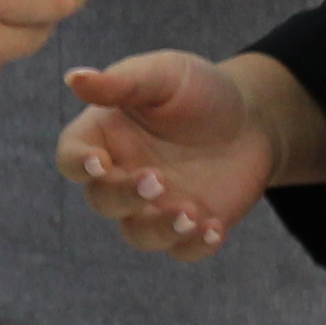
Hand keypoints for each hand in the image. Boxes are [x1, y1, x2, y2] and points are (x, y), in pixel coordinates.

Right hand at [55, 51, 277, 259]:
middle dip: (124, 195)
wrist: (253, 117)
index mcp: (105, 137)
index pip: (72, 157)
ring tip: (191, 214)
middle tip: (157, 179)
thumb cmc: (200, 89)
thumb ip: (121, 82)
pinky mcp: (189, 227)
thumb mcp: (165, 75)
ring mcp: (155, 207)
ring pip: (138, 234)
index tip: (99, 162)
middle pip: (103, 200)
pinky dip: (196, 245)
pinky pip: (183, 249)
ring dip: (159, 229)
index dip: (78, 164)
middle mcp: (123, 176)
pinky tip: (216, 227)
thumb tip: (74, 78)